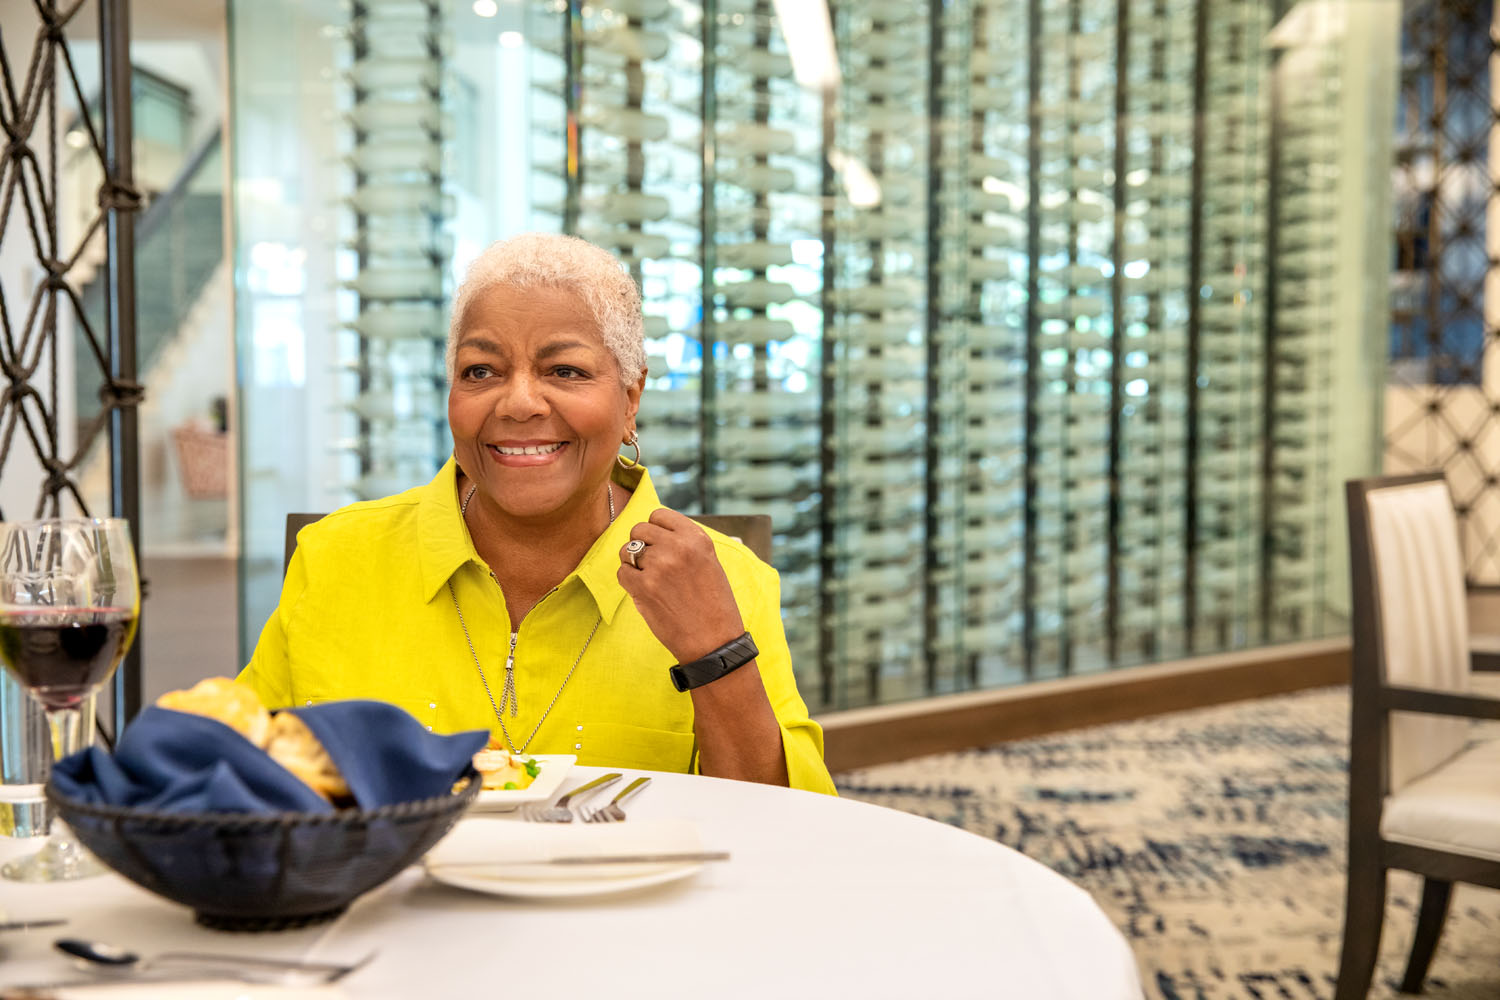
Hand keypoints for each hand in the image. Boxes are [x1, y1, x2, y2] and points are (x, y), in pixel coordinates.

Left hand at [617, 509, 746, 663]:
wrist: (714, 641)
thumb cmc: (713, 604)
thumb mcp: (709, 562)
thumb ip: (685, 544)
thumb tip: (656, 532)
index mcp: (696, 538)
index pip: (659, 515)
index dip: (655, 530)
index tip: (660, 544)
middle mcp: (677, 547)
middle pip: (639, 530)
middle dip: (642, 546)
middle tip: (653, 564)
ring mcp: (659, 566)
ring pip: (627, 551)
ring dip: (632, 563)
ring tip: (648, 578)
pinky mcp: (643, 588)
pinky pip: (622, 572)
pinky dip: (629, 582)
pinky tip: (644, 591)